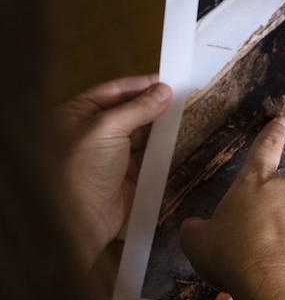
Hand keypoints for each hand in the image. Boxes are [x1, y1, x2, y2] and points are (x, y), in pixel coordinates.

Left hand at [57, 75, 172, 265]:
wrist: (81, 219)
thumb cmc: (83, 167)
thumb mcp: (107, 129)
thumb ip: (138, 108)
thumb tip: (165, 90)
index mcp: (79, 113)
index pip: (115, 90)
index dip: (142, 85)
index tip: (169, 80)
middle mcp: (96, 131)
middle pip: (132, 111)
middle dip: (156, 106)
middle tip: (187, 97)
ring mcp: (114, 153)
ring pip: (144, 134)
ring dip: (164, 127)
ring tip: (191, 115)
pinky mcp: (130, 174)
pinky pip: (152, 156)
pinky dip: (167, 148)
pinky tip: (184, 139)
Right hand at [180, 117, 284, 299]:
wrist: (279, 286)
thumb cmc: (233, 255)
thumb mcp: (198, 242)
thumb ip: (198, 229)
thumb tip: (197, 228)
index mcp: (254, 183)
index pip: (263, 150)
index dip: (272, 134)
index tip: (283, 121)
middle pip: (278, 196)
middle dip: (268, 214)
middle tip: (252, 242)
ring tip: (267, 264)